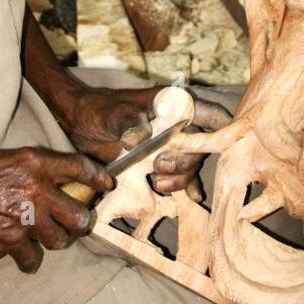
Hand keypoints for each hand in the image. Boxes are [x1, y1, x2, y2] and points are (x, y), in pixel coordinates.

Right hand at [0, 147, 113, 272]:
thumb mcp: (2, 158)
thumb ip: (30, 170)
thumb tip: (49, 184)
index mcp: (35, 161)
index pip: (79, 168)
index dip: (97, 179)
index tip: (106, 186)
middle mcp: (36, 187)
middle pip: (78, 214)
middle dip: (77, 222)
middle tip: (70, 224)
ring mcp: (25, 215)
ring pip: (60, 239)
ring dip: (53, 242)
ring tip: (42, 239)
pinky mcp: (10, 239)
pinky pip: (32, 258)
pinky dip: (28, 262)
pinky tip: (22, 259)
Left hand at [53, 82, 231, 195]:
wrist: (80, 122)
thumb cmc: (99, 109)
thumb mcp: (113, 113)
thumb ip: (128, 122)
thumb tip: (138, 138)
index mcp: (174, 106)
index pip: (210, 114)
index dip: (223, 128)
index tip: (218, 145)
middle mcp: (177, 126)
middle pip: (202, 146)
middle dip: (186, 161)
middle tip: (160, 167)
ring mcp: (169, 145)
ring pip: (190, 164)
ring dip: (180, 178)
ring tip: (156, 184)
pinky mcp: (158, 162)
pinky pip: (179, 176)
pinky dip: (185, 187)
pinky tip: (189, 198)